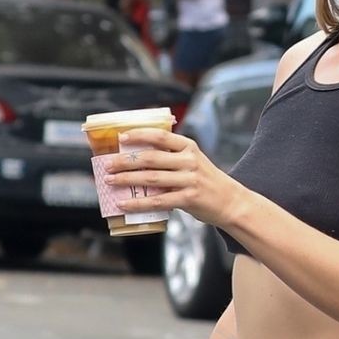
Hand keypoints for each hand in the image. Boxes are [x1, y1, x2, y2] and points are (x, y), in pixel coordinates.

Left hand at [101, 129, 236, 227]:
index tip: (121, 137)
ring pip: (152, 178)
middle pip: (151, 158)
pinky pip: (158, 200)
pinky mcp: (189, 199)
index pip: (161, 136)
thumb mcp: (193, 161)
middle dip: (126, 161)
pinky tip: (124, 203)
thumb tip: (137, 159)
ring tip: (110, 181)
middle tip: (107, 164)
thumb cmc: (206, 181)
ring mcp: (190, 180)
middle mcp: (189, 161)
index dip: (139, 135)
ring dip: (127, 179)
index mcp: (188, 147)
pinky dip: (138, 202)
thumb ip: (171, 157)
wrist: (231, 202)